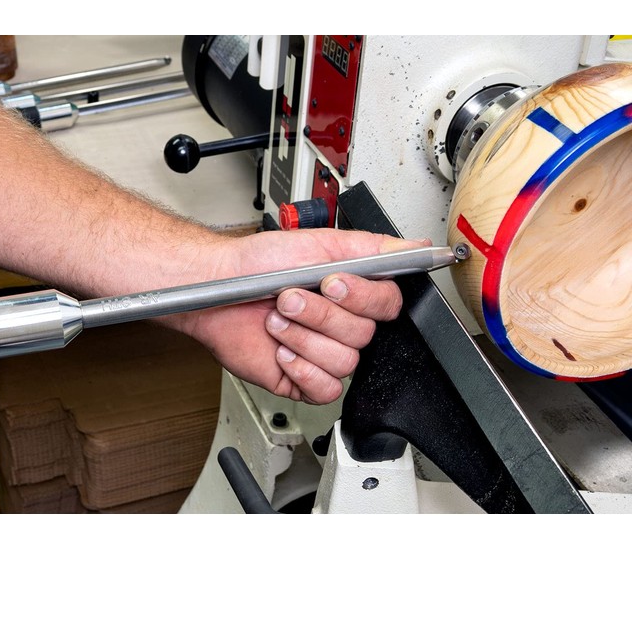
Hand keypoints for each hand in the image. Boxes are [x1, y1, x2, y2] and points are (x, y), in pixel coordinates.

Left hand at [181, 228, 428, 404]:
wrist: (218, 289)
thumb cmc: (257, 265)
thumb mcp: (319, 243)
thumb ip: (372, 247)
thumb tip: (415, 246)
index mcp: (351, 293)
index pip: (388, 304)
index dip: (361, 297)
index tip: (332, 282)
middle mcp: (341, 324)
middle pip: (364, 334)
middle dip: (320, 314)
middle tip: (289, 297)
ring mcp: (322, 352)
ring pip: (345, 362)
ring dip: (304, 338)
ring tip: (277, 320)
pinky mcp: (302, 379)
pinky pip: (326, 389)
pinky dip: (301, 369)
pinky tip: (281, 351)